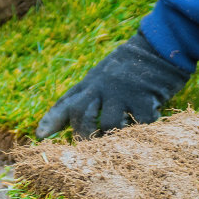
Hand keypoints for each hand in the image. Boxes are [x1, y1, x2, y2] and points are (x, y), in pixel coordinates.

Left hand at [35, 32, 189, 139]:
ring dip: (111, 138)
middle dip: (82, 136)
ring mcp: (121, 92)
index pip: (66, 102)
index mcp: (90, 82)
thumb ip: (89, 93)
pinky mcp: (143, 98)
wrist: (158, 47)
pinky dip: (141, 130)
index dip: (52, 120)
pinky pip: (138, 124)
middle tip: (88, 151)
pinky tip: (145, 129)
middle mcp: (101, 87)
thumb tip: (73, 116)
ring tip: (117, 144)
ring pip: (107, 124)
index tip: (40, 136)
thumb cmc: (130, 66)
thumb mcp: (103, 75)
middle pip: (81, 115)